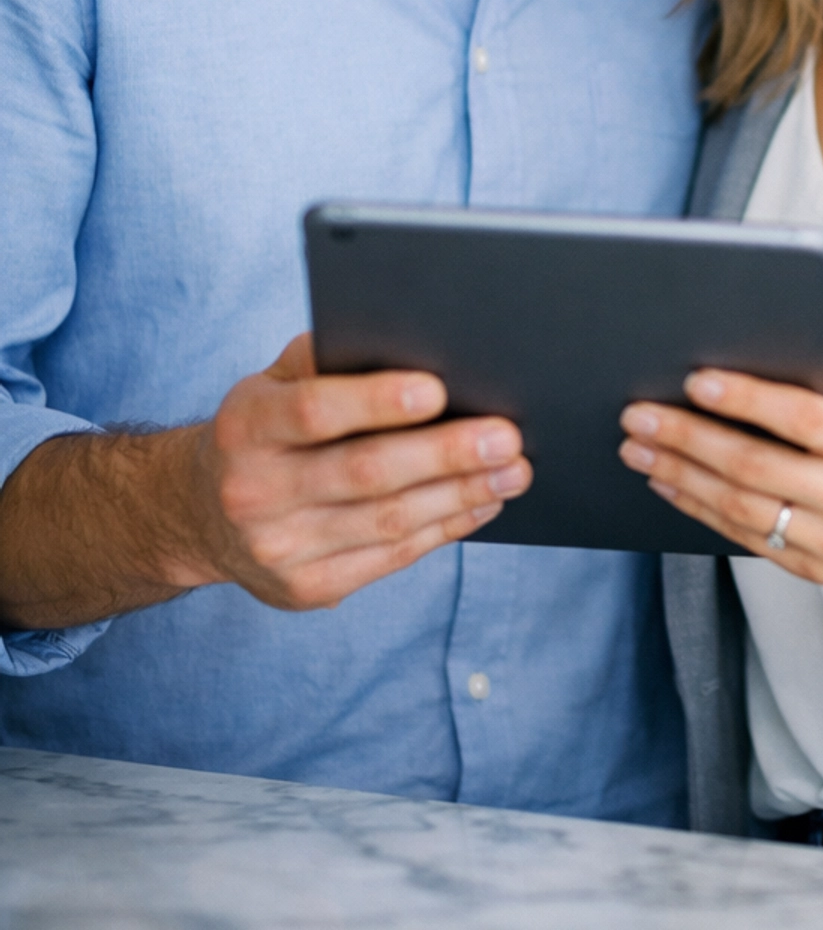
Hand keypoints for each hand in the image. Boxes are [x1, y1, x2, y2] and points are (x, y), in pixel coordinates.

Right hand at [0, 334, 531, 632]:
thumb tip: (410, 340)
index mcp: (246, 427)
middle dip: (446, 454)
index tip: (439, 389)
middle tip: (507, 436)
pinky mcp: (307, 589)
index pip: (314, 412)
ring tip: (513, 470)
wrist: (202, 514)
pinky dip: (446, 528)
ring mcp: (280, 548)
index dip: (377, 401)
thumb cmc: (263, 429)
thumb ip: (326, 360)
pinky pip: (392, 557)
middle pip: (365, 473)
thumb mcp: (272, 383)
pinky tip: (482, 502)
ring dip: (461, 495)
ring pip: (388, 522)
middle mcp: (255, 492)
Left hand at [619, 347, 822, 630]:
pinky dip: (698, 509)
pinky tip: (668, 481)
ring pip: (741, 509)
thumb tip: (806, 341)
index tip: (695, 380)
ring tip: (637, 447)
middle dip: (689, 439)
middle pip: (757, 468)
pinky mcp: (814, 571)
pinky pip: (745, 539)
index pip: (803, 420)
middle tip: (639, 415)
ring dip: (680, 476)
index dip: (746, 400)